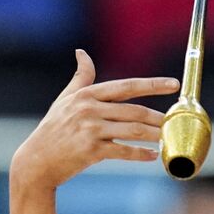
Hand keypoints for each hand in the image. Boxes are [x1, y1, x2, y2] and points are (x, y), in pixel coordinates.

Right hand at [9, 49, 178, 190]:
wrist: (37, 161)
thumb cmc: (53, 129)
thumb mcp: (64, 100)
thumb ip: (80, 78)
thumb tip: (81, 52)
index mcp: (86, 95)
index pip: (126, 87)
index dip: (152, 84)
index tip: (174, 84)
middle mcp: (89, 110)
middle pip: (134, 111)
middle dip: (159, 117)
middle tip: (177, 121)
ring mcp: (90, 131)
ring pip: (133, 131)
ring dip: (156, 135)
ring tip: (170, 138)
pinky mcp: (91, 151)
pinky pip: (124, 151)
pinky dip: (141, 154)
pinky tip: (153, 156)